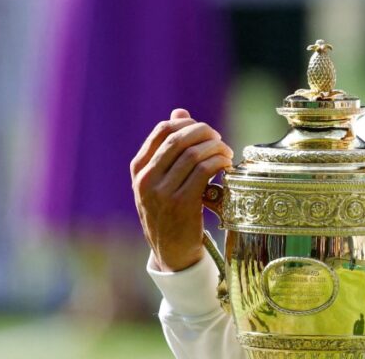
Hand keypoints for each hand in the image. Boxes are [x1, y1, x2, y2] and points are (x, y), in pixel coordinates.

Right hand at [130, 108, 232, 271]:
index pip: (163, 130)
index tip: (204, 131)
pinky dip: (219, 161)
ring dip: (216, 147)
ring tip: (226, 152)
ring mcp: (162, 192)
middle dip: (205, 133)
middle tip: (219, 139)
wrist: (170, 252)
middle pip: (180, 138)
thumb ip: (169, 147)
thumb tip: (179, 112)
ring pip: (194, 153)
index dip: (188, 123)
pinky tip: (226, 164)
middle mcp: (146, 179)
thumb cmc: (169, 211)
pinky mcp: (182, 203)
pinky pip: (204, 170)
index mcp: (139, 169)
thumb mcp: (161, 180)